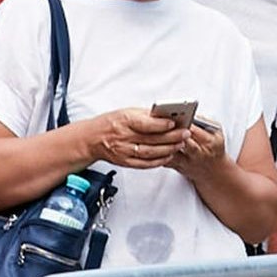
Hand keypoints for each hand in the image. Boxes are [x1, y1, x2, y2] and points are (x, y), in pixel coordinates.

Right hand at [82, 105, 206, 171]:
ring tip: (180, 144)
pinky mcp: (125, 162)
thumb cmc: (110, 123)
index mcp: (124, 121)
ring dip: (168, 149)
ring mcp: (124, 151)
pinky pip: (145, 164)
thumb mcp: (126, 112)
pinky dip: (159, 161)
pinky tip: (168, 155)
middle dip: (171, 137)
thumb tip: (167, 115)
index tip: (174, 123)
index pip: (145, 124)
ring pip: (150, 153)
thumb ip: (146, 115)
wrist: (92, 138)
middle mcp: (124, 137)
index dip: (161, 125)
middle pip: (152, 139)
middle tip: (185, 134)